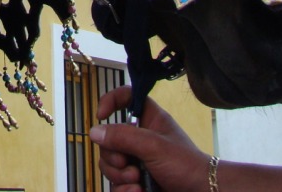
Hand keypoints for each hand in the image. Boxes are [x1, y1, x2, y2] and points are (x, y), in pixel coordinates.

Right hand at [91, 90, 209, 191]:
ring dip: (119, 175)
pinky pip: (116, 183)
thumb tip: (94, 131)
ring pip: (109, 163)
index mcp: (147, 120)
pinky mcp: (135, 181)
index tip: (101, 114)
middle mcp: (139, 138)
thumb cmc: (187, 166)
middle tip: (129, 165)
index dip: (111, 100)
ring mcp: (136, 160)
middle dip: (114, 156)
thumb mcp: (154, 146)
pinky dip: (123, 190)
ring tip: (137, 182)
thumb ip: (123, 137)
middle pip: (109, 138)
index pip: (125, 98)